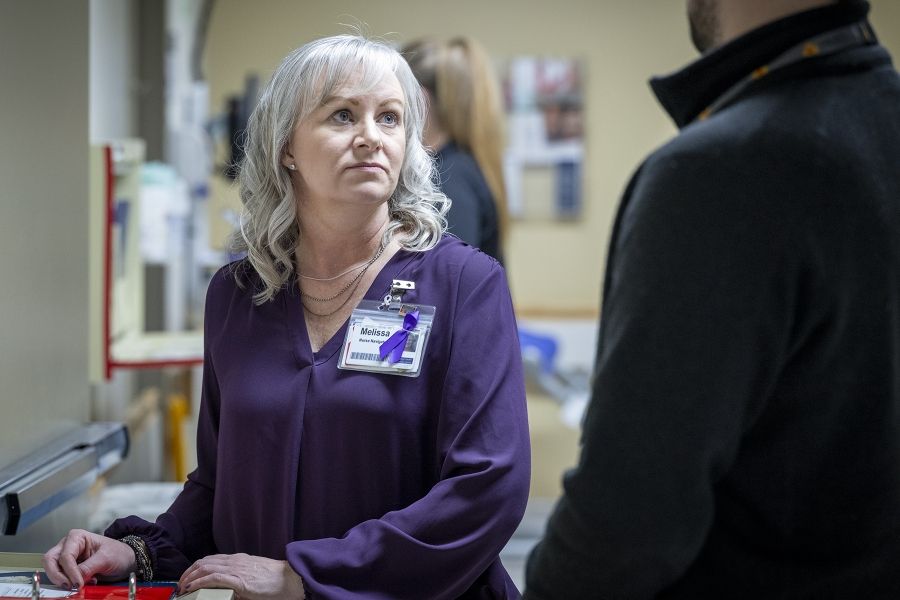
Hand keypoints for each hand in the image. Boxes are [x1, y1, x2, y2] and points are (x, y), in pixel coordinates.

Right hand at [42, 529, 135, 588]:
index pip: (66, 556)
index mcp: (77, 537)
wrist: (126, 560)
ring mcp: (67, 557)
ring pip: (52, 569)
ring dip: (62, 580)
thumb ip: (89, 567)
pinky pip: (60, 577)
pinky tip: (83, 583)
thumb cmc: (118, 553)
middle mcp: (68, 546)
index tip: (78, 584)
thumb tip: (75, 579)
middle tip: (69, 587)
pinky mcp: (69, 569)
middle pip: (50, 560)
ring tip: (80, 585)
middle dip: (57, 575)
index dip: (70, 571)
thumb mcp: (107, 558)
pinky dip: (67, 582)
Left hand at [177, 553, 304, 599]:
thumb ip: (240, 579)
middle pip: (204, 561)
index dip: (196, 568)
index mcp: (239, 560)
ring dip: (190, 577)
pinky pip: (213, 578)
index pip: (211, 559)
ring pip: (205, 567)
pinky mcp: (239, 579)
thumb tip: (227, 589)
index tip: (188, 578)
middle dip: (189, 572)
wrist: (291, 579)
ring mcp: (237, 569)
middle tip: (181, 583)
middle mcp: (235, 561)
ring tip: (183, 587)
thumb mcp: (254, 576)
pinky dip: (199, 581)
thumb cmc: (276, 580)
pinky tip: (192, 587)